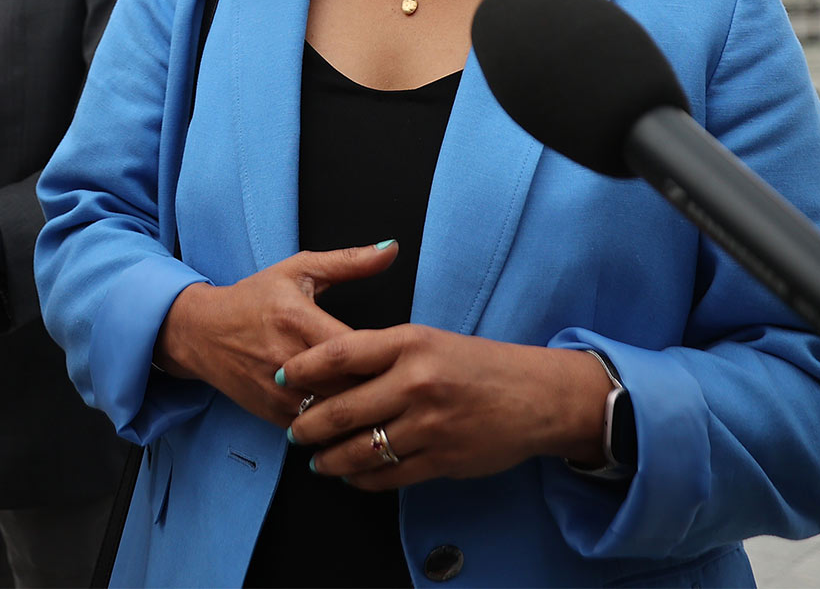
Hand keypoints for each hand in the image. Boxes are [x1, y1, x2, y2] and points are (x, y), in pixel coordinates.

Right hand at [153, 242, 398, 426]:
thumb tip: (391, 248)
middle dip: (380, 389)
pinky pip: (316, 429)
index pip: (353, 348)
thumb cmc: (255, 298)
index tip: (407, 358)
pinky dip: (338, 427)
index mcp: (297, 318)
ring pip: (334, 415)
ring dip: (361, 413)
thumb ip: (348, 262)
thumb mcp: (298, 270)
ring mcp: (277, 392)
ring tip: (388, 407)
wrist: (201, 333)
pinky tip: (358, 420)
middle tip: (406, 387)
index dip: (384, 357)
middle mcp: (286, 359)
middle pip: (348, 387)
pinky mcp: (272, 413)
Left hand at [281, 328, 611, 488]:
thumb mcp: (429, 339)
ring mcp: (429, 424)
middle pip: (342, 408)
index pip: (340, 353)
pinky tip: (352, 476)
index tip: (282, 376)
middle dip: (308, 424)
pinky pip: (389, 475)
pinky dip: (364, 478)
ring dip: (331, 458)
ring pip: (361, 448)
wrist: (536, 396)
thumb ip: (382, 352)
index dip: (303, 368)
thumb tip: (331, 368)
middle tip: (293, 430)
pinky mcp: (442, 458)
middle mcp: (416, 382)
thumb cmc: (478, 364)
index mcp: (410, 342)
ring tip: (317, 460)